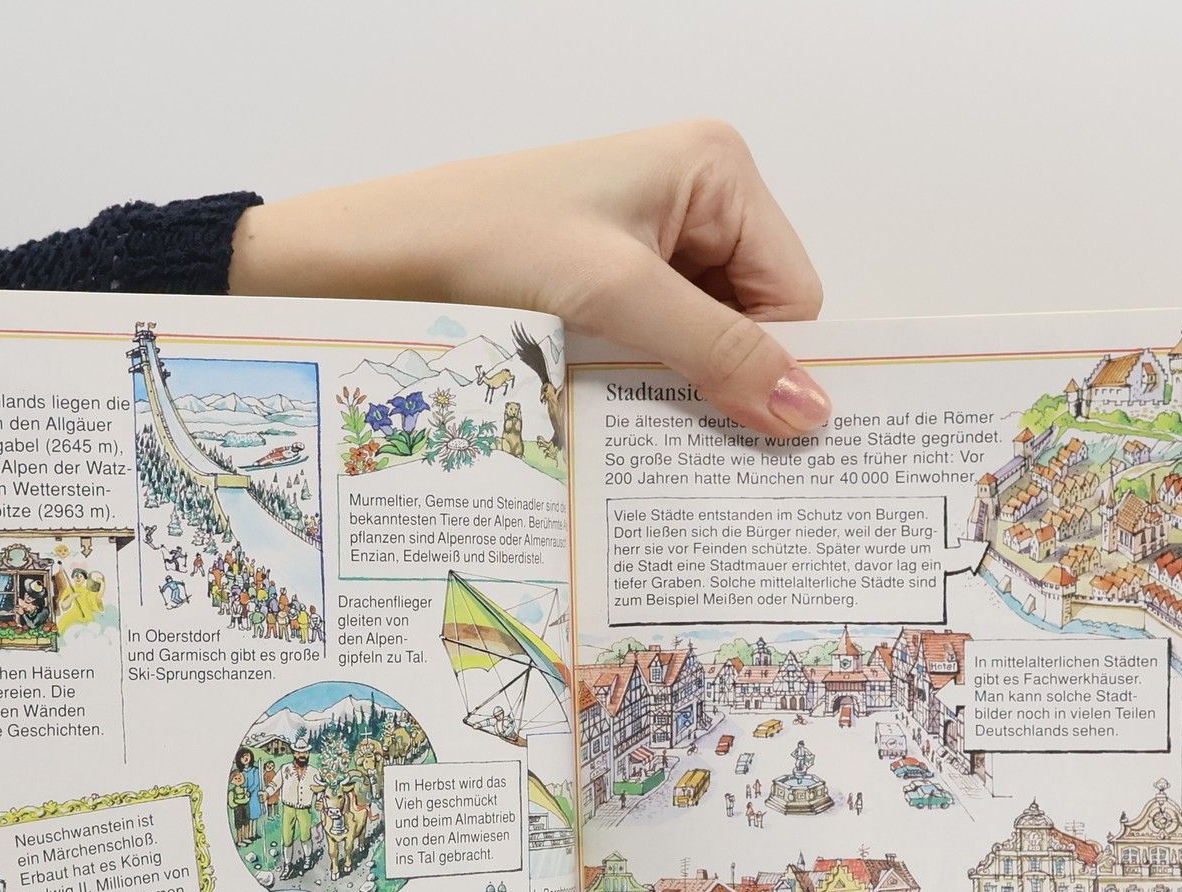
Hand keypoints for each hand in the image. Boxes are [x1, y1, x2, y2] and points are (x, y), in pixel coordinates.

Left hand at [230, 121, 829, 435]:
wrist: (370, 262)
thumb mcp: (617, 299)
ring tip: (629, 407)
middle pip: (756, 322)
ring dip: (679, 387)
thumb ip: (719, 354)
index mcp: (715, 170)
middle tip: (684, 429)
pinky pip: (659, 350)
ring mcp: (648, 243)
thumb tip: (810, 411)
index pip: (795, 293)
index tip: (756, 432)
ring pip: (706, 345)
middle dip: (726, 377)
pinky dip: (645, 386)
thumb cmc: (482, 244)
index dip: (775, 363)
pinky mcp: (606, 284)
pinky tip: (610, 403)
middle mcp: (691, 198)